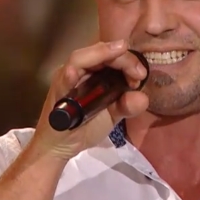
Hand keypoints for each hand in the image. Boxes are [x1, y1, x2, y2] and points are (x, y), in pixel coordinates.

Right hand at [31, 40, 148, 159]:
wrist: (61, 147)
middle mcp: (79, 71)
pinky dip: (70, 76)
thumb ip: (128, 105)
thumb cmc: (85, 127)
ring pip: (80, 58)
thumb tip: (142, 97)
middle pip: (98, 52)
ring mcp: (65, 79)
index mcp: (93, 72)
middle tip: (138, 73)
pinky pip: (62, 81)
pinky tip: (76, 73)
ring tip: (119, 51)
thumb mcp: (112, 115)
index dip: (128, 60)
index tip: (141, 75)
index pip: (111, 55)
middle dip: (121, 57)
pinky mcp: (56, 93)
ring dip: (101, 54)